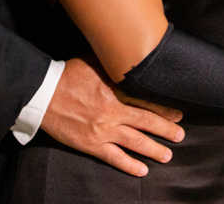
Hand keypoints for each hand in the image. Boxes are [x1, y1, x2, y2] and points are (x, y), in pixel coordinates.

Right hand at [40, 56, 184, 176]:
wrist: (43, 94)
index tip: (178, 112)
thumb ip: (112, 62)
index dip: (165, 108)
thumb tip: (128, 52)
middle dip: (166, 129)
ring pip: (136, 142)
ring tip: (168, 155)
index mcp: (115, 89)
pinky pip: (115, 157)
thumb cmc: (67, 74)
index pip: (147, 100)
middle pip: (147, 122)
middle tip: (180, 134)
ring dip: (154, 149)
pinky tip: (142, 170)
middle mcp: (114, 111)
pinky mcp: (92, 144)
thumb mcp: (93, 60)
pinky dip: (130, 165)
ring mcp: (103, 129)